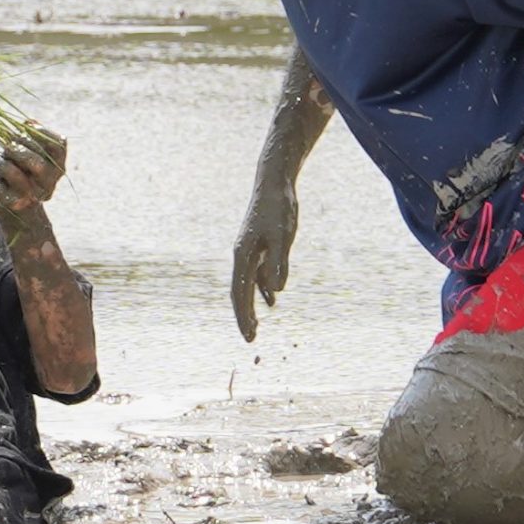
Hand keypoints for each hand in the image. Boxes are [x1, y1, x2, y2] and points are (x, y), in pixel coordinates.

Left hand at [0, 123, 66, 219]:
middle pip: (33, 160)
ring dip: (2, 163)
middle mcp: (49, 183)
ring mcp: (31, 195)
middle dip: (15, 148)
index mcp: (58, 168)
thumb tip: (28, 122)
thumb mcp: (31, 154)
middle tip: (7, 146)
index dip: (41, 132)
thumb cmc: (23, 173)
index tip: (27, 126)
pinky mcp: (12, 204)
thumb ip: (32, 137)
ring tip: (1, 165)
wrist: (18, 210)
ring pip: (11, 171)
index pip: (58, 145)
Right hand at [230, 177, 297, 342]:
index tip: (249, 336)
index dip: (244, 316)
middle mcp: (242, 254)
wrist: (275, 183)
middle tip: (250, 340)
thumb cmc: (278, 208)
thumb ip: (279, 263)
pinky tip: (272, 300)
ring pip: (248, 284)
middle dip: (244, 316)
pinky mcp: (260, 246)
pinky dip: (263, 289)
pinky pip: (258, 274)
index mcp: (243, 254)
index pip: (240, 292)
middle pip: (240, 291)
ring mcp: (250, 250)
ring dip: (252, 305)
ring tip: (256, 327)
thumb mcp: (283, 236)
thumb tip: (276, 291)